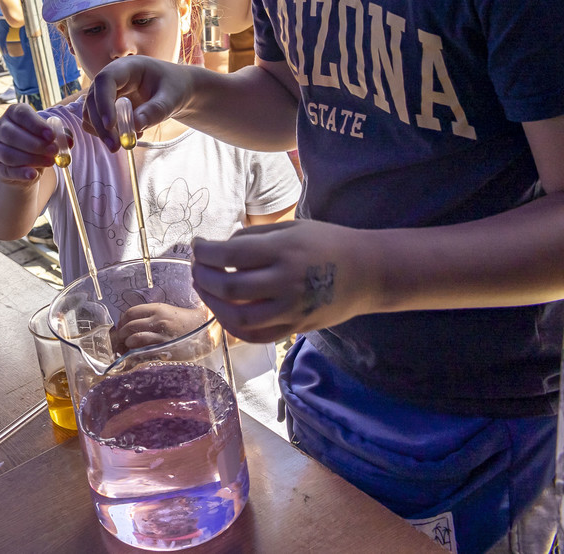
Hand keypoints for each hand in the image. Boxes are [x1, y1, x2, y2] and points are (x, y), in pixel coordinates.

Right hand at [0, 103, 66, 183]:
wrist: (27, 167)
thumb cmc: (39, 144)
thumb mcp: (50, 137)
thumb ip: (60, 136)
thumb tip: (68, 141)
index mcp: (13, 114)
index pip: (21, 114)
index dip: (36, 125)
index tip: (51, 135)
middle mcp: (0, 128)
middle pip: (11, 134)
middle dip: (35, 144)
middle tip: (54, 150)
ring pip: (8, 154)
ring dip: (31, 159)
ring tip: (50, 162)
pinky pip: (6, 170)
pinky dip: (21, 173)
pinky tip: (34, 174)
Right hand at [79, 56, 197, 151]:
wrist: (176, 90)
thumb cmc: (175, 88)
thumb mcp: (172, 98)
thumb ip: (155, 110)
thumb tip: (135, 126)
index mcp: (127, 67)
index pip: (105, 80)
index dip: (103, 102)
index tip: (110, 125)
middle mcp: (111, 77)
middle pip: (93, 99)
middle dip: (101, 125)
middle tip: (115, 147)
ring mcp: (106, 92)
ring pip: (90, 112)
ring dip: (102, 132)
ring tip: (128, 142)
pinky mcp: (106, 106)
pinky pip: (96, 121)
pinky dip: (107, 133)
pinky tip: (130, 135)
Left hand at [112, 302, 210, 352]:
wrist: (207, 332)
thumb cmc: (186, 322)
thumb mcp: (168, 312)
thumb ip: (150, 315)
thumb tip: (130, 323)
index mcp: (158, 309)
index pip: (130, 313)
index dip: (122, 321)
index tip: (121, 327)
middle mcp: (158, 320)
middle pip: (129, 326)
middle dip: (121, 335)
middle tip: (120, 340)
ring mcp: (161, 336)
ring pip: (134, 339)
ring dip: (126, 345)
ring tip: (127, 349)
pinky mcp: (165, 350)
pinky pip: (143, 352)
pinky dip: (135, 355)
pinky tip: (135, 356)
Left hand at [189, 221, 368, 341]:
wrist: (368, 273)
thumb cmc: (328, 242)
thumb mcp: (292, 228)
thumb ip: (255, 238)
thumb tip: (220, 248)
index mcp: (284, 251)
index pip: (229, 255)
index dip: (204, 251)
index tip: (197, 245)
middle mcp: (286, 282)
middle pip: (228, 287)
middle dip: (202, 276)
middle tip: (195, 266)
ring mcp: (290, 310)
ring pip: (237, 317)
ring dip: (211, 303)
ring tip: (203, 288)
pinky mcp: (294, 328)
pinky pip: (255, 335)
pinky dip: (232, 325)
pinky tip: (223, 311)